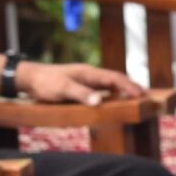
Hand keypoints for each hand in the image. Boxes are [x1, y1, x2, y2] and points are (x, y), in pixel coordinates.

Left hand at [17, 61, 140, 105]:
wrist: (30, 79)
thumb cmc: (46, 83)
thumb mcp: (62, 89)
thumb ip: (80, 94)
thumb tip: (99, 102)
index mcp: (88, 73)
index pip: (114, 78)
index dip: (128, 86)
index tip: (141, 94)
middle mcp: (89, 75)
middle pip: (115, 79)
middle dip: (130, 86)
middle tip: (145, 95)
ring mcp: (85, 81)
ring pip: (109, 84)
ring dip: (122, 89)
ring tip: (135, 97)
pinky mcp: (80, 87)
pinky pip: (100, 89)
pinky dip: (111, 93)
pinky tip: (113, 100)